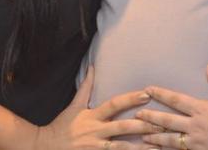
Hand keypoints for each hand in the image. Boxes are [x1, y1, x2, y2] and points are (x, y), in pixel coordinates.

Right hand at [35, 66, 156, 149]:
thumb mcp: (73, 106)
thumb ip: (86, 87)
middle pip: (123, 128)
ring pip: (122, 149)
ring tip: (159, 146)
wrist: (45, 147)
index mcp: (93, 116)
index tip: (147, 94)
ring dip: (141, 148)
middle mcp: (96, 132)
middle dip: (143, 126)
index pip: (114, 105)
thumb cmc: (62, 126)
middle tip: (162, 122)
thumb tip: (91, 66)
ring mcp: (96, 148)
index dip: (130, 99)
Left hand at [137, 65, 207, 149]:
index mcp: (200, 109)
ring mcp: (195, 141)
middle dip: (151, 117)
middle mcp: (194, 125)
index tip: (148, 89)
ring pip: (170, 139)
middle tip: (137, 115)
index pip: (176, 99)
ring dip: (155, 137)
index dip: (161, 94)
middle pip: (167, 120)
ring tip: (144, 136)